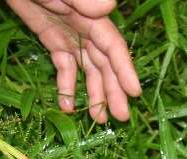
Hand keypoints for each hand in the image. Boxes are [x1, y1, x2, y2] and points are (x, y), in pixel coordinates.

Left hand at [7, 0, 140, 122]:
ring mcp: (70, 34)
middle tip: (121, 118)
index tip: (134, 93)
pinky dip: (66, 86)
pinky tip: (67, 106)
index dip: (125, 70)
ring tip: (98, 119)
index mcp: (92, 15)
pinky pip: (63, 66)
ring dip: (94, 95)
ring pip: (88, 69)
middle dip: (114, 91)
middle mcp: (86, 27)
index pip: (113, 46)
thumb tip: (108, 7)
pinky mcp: (52, 39)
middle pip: (104, 63)